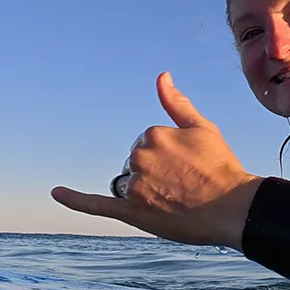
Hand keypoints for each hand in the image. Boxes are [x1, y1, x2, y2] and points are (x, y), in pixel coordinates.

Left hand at [51, 73, 262, 248]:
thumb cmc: (221, 167)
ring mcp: (134, 187)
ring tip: (174, 200)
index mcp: (152, 135)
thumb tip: (161, 76)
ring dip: (144, 189)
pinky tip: (56, 192)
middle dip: (154, 171)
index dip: (169, 155)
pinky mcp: (131, 213)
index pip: (148, 142)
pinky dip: (74, 199)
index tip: (189, 165)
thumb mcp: (203, 128)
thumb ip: (176, 103)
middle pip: (135, 162)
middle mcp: (139, 158)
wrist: (233, 208)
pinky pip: (96, 205)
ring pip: (128, 183)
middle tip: (185, 184)